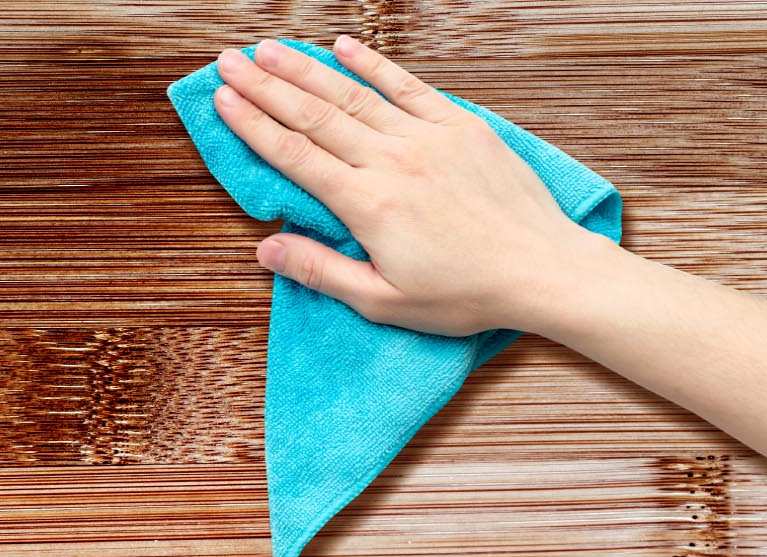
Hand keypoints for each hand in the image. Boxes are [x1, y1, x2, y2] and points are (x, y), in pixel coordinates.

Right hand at [214, 36, 608, 335]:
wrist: (542, 270)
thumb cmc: (464, 294)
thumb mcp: (384, 300)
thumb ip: (321, 271)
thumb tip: (266, 248)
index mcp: (367, 205)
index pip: (294, 155)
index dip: (253, 125)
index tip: (223, 100)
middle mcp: (392, 161)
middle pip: (314, 115)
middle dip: (266, 86)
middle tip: (229, 61)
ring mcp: (427, 138)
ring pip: (353, 94)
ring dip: (306, 69)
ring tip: (269, 49)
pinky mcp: (460, 127)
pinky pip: (408, 87)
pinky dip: (374, 65)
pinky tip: (344, 46)